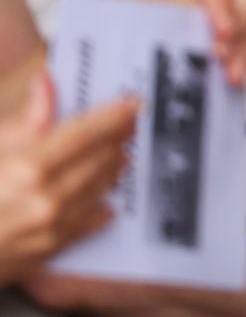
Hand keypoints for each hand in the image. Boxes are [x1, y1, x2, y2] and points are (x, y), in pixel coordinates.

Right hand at [0, 75, 137, 284]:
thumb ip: (25, 120)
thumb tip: (48, 83)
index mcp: (28, 168)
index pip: (87, 133)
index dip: (114, 115)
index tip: (134, 103)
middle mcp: (46, 199)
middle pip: (101, 159)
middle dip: (118, 138)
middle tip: (130, 123)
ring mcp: (51, 228)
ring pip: (100, 188)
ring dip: (114, 167)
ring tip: (121, 151)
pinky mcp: (50, 250)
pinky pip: (89, 221)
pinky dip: (101, 202)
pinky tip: (109, 194)